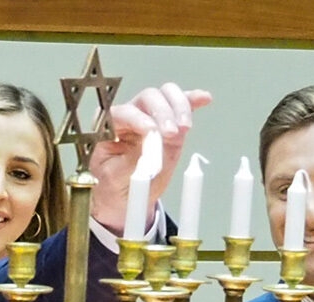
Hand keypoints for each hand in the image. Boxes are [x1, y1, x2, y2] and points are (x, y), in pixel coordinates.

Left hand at [89, 84, 213, 231]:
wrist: (126, 195)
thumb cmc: (114, 184)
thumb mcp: (115, 178)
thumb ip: (130, 160)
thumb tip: (150, 145)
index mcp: (109, 126)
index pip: (123, 112)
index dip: (138, 118)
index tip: (151, 131)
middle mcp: (131, 114)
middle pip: (147, 97)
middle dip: (162, 112)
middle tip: (170, 133)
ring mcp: (152, 115)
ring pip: (166, 95)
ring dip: (179, 107)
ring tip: (185, 127)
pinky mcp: (170, 121)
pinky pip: (182, 104)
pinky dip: (193, 100)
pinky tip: (204, 99)